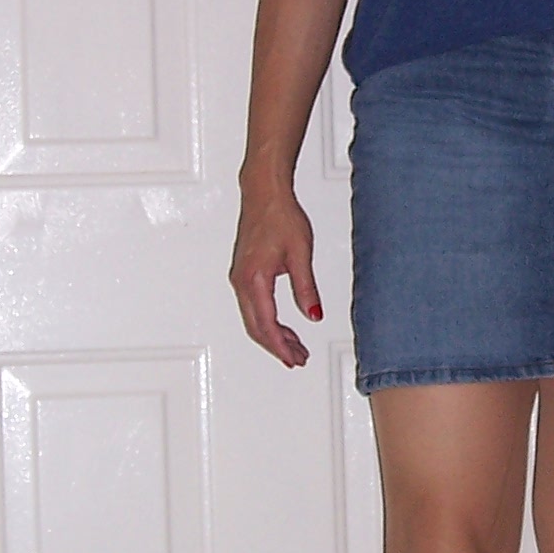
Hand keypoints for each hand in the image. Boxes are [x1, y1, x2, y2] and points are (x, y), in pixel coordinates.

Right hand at [230, 182, 323, 366]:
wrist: (264, 193)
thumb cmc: (280, 216)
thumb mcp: (301, 253)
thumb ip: (306, 287)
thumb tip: (313, 315)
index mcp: (254, 279)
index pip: (266, 324)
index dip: (281, 346)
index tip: (295, 359)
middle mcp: (241, 282)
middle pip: (257, 327)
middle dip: (278, 347)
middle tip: (298, 358)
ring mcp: (240, 278)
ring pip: (254, 319)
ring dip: (273, 336)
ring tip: (296, 347)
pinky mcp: (243, 274)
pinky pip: (252, 307)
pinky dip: (268, 321)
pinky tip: (284, 326)